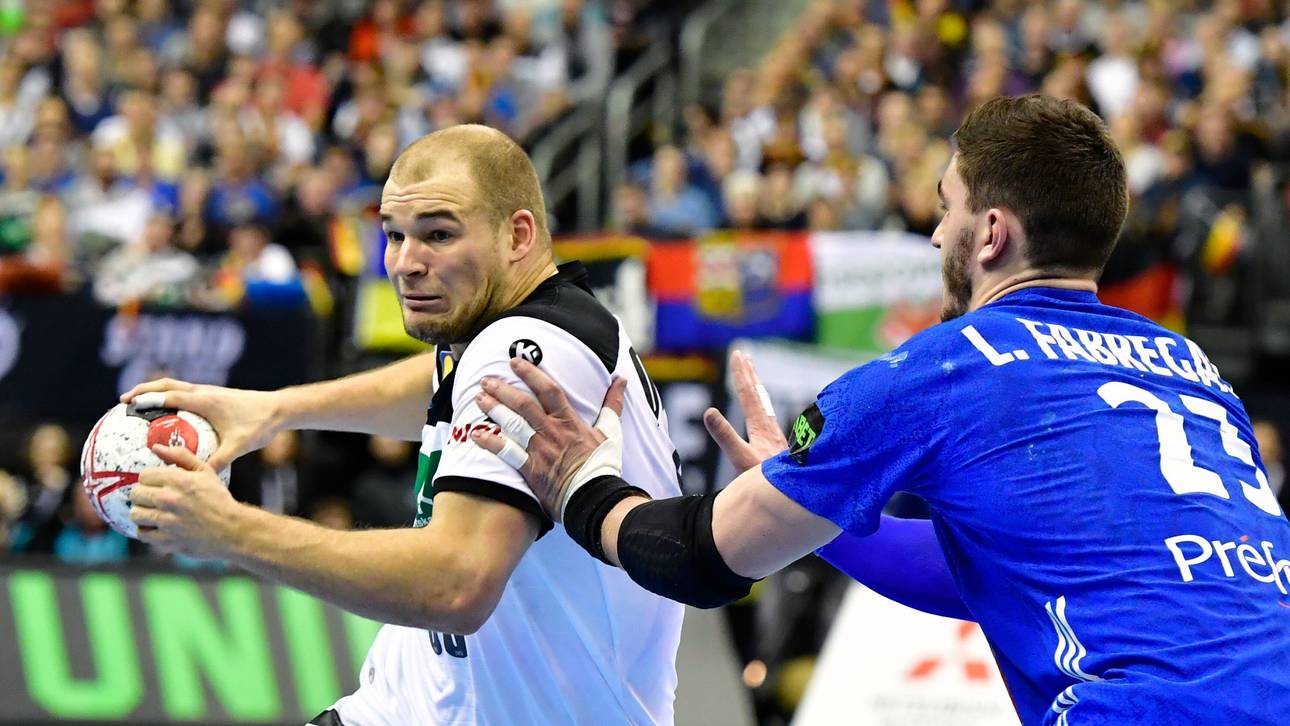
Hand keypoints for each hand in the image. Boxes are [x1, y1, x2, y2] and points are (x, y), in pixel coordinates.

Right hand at [121, 378, 283, 469]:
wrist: (281, 409)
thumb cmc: (260, 425)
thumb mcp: (239, 446)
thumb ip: (218, 461)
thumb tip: (197, 479)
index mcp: (206, 401)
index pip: (171, 395)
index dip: (149, 398)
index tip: (128, 404)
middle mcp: (205, 392)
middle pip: (167, 384)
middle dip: (144, 390)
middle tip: (124, 401)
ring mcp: (209, 391)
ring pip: (176, 385)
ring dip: (156, 391)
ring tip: (138, 404)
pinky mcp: (215, 395)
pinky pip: (186, 393)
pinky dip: (171, 397)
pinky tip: (167, 415)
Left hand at [130, 445, 243, 558]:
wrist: (231, 529)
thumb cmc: (218, 499)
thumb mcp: (205, 472)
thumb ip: (181, 456)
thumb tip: (156, 447)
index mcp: (178, 480)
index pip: (144, 476)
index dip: (150, 479)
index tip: (157, 484)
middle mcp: (169, 499)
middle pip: (136, 494)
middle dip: (144, 495)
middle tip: (155, 499)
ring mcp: (166, 521)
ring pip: (135, 514)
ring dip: (143, 513)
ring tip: (154, 513)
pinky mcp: (165, 540)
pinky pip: (141, 533)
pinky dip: (146, 530)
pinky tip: (157, 527)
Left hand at [470, 358, 627, 521]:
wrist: (596, 497)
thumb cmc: (603, 465)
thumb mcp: (611, 430)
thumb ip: (613, 403)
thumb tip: (620, 380)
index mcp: (569, 421)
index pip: (548, 390)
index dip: (531, 373)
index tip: (515, 362)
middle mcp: (551, 432)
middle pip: (523, 404)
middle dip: (503, 389)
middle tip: (486, 379)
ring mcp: (539, 450)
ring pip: (512, 424)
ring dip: (494, 409)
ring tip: (479, 398)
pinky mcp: (531, 469)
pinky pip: (507, 453)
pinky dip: (490, 443)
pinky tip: (475, 434)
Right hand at [703, 350, 787, 471]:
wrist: (796, 497)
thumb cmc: (767, 482)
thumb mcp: (741, 459)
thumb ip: (725, 436)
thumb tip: (709, 412)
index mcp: (761, 428)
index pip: (749, 395)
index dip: (741, 374)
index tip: (737, 355)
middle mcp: (770, 430)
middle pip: (758, 396)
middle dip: (749, 375)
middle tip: (743, 356)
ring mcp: (775, 439)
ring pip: (765, 407)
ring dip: (756, 390)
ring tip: (753, 377)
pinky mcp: (779, 450)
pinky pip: (769, 422)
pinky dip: (763, 410)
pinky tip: (764, 416)